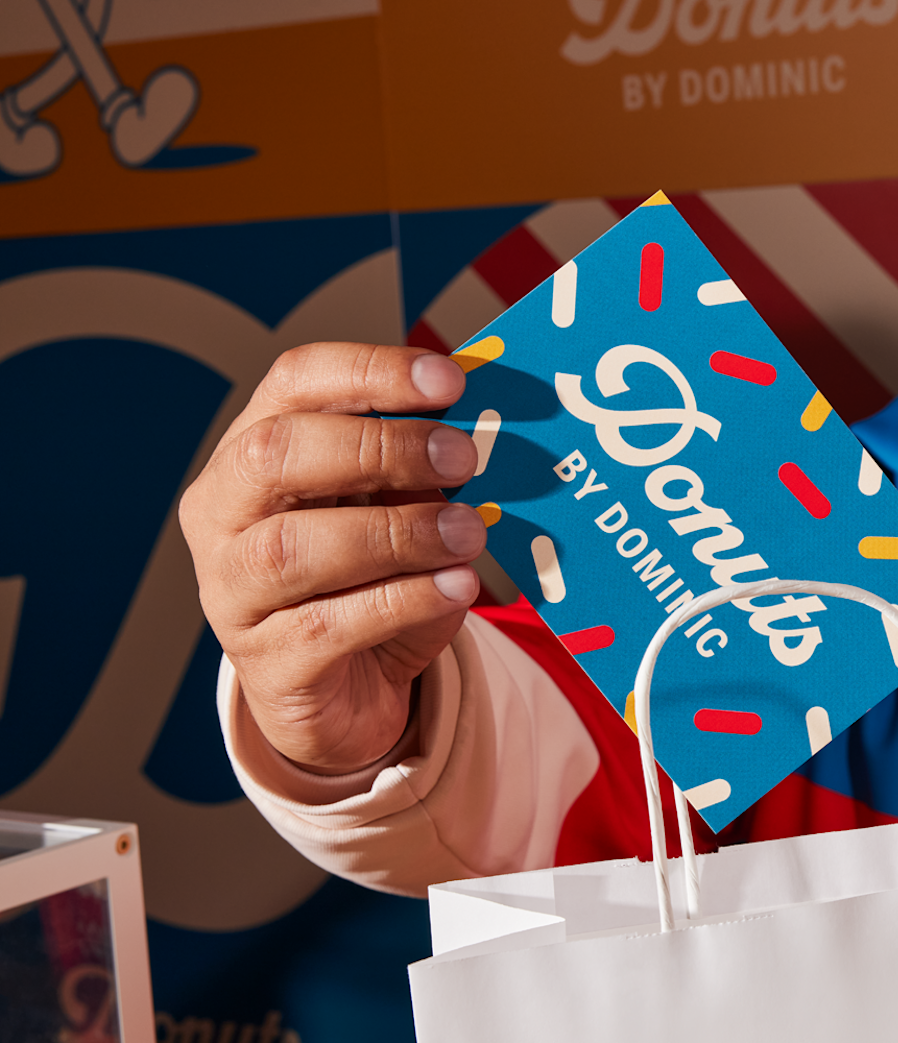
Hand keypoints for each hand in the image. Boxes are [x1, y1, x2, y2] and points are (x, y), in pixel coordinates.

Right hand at [179, 342, 483, 773]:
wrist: (348, 694)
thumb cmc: (371, 581)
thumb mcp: (400, 513)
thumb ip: (421, 472)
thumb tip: (477, 435)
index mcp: (253, 453)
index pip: (294, 383)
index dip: (371, 371)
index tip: (450, 381)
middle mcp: (223, 515)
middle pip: (276, 455)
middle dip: (380, 448)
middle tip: (463, 457)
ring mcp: (233, 592)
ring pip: (294, 547)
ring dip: (397, 533)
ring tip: (469, 533)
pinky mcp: (267, 664)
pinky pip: (330, 625)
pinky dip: (405, 599)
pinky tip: (457, 586)